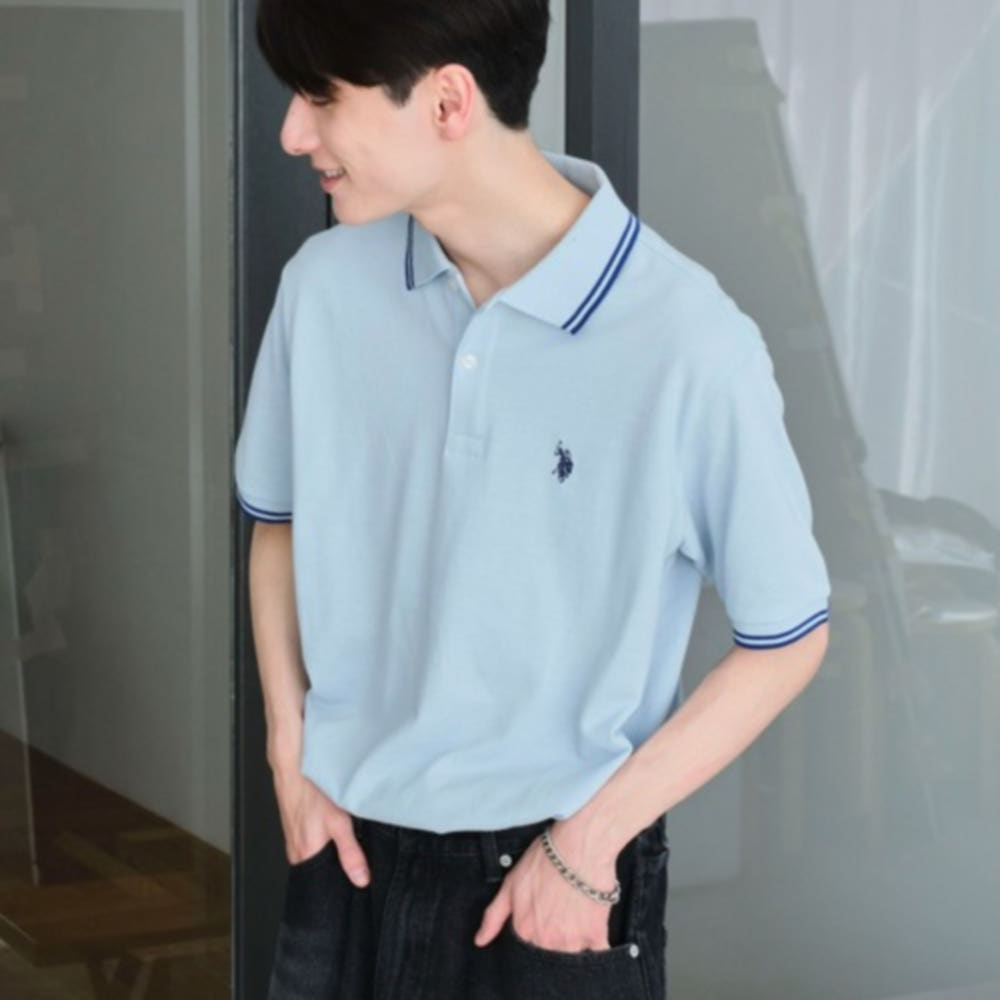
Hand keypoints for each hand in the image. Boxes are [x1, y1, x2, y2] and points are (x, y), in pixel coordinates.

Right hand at [273, 768, 369, 886]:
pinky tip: (332, 828)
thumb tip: (361, 879)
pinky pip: (311, 842)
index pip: (322, 885)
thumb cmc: (313, 790)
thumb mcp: (338, 822)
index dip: (339, 886)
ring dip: (331, 851)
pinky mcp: (296, 827)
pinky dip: (324, 839)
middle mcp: (296, 851)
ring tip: (346, 843)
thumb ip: (350, 852)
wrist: (294, 767)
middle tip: (356, 862)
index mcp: (306, 855)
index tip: (355, 885)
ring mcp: (294, 838)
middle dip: (337, 869)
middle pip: (320, 870)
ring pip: (317, 854)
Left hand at [473, 823, 617, 951]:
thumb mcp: (510, 883)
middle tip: (559, 911)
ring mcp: (573, 941)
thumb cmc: (544, 859)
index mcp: (524, 930)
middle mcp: (547, 941)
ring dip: (574, 940)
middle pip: (550, 951)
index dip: (535, 929)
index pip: (527, 946)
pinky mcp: (596, 934)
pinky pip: (598, 953)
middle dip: (553, 937)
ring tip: (575, 913)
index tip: (542, 914)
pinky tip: (594, 928)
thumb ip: (493, 916)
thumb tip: (479, 941)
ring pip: (572, 953)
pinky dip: (596, 946)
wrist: (578, 845)